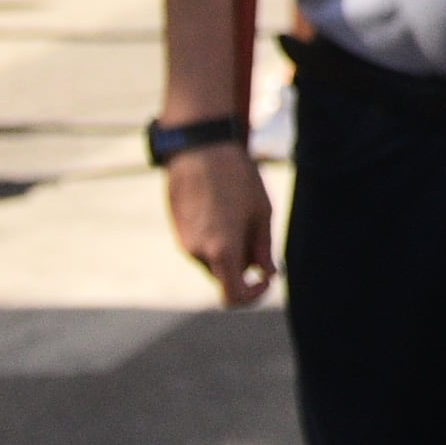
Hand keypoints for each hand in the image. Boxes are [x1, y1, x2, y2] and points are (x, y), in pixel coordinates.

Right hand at [169, 144, 275, 306]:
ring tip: (237, 211)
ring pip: (213, 260)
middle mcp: (198, 252)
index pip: (233, 296)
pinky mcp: (178, 231)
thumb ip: (264, 248)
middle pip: (225, 275)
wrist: (199, 148)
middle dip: (244, 264)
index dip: (252, 296)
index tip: (266, 279)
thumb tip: (267, 273)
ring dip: (229, 249)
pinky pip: (201, 246)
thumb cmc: (237, 177)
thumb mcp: (262, 212)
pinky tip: (222, 207)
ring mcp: (184, 242)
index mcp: (222, 250)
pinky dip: (215, 239)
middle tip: (256, 231)